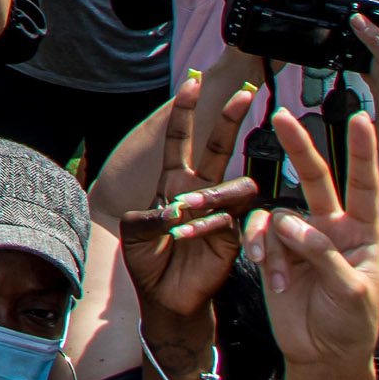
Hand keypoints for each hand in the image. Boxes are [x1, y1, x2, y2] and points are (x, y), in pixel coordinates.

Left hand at [116, 68, 257, 330]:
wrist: (165, 297)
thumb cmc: (148, 261)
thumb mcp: (134, 232)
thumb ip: (148, 215)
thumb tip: (174, 208)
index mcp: (173, 182)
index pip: (180, 140)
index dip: (185, 112)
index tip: (192, 82)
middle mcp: (200, 191)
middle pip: (219, 149)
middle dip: (230, 120)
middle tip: (243, 95)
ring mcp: (220, 212)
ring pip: (233, 186)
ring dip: (208, 194)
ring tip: (182, 210)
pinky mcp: (234, 236)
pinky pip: (231, 220)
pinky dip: (208, 224)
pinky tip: (187, 236)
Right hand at [249, 104, 378, 370]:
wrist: (322, 356)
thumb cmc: (351, 325)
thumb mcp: (350, 290)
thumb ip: (323, 253)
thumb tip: (290, 223)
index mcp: (362, 232)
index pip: (365, 185)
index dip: (363, 152)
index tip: (360, 118)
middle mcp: (331, 228)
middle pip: (316, 179)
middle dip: (299, 147)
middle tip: (282, 117)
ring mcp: (301, 239)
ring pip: (279, 215)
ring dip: (274, 239)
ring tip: (277, 270)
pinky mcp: (275, 253)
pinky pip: (261, 236)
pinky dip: (262, 252)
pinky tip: (271, 275)